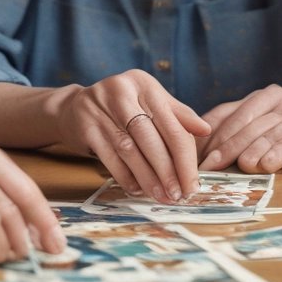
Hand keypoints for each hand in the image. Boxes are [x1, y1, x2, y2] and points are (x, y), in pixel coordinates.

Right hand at [55, 69, 209, 201]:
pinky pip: (109, 157)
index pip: (171, 125)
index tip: (193, 183)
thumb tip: (206, 130)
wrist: (74, 108)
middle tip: (178, 195)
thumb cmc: (122, 108)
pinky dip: (126, 177)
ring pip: (130, 150)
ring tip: (161, 196)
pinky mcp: (85, 126)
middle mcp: (121, 91)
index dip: (185, 158)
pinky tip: (137, 189)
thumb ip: (177, 115)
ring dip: (148, 178)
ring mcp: (99, 108)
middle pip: (150, 138)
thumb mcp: (150, 103)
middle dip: (167, 171)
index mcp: (143, 84)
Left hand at [198, 84, 281, 174]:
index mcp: (268, 96)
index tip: (203, 159)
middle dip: (235, 148)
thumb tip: (197, 138)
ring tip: (251, 166)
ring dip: (269, 153)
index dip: (219, 137)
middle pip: (258, 128)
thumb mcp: (263, 109)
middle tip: (218, 167)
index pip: (238, 115)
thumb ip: (233, 118)